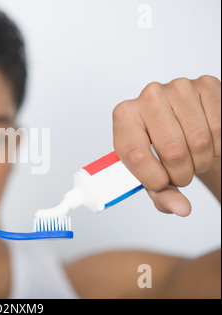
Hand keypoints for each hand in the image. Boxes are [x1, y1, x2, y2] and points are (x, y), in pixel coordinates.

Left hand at [113, 75, 220, 215]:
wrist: (185, 128)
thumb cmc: (161, 152)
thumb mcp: (153, 174)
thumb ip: (162, 194)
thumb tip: (181, 208)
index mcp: (124, 115)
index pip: (135, 153)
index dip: (152, 178)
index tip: (160, 184)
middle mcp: (148, 96)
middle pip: (172, 150)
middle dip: (181, 174)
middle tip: (181, 175)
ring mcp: (178, 87)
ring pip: (199, 141)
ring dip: (200, 161)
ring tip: (193, 159)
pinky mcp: (206, 84)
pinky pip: (219, 127)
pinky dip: (217, 146)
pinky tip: (207, 144)